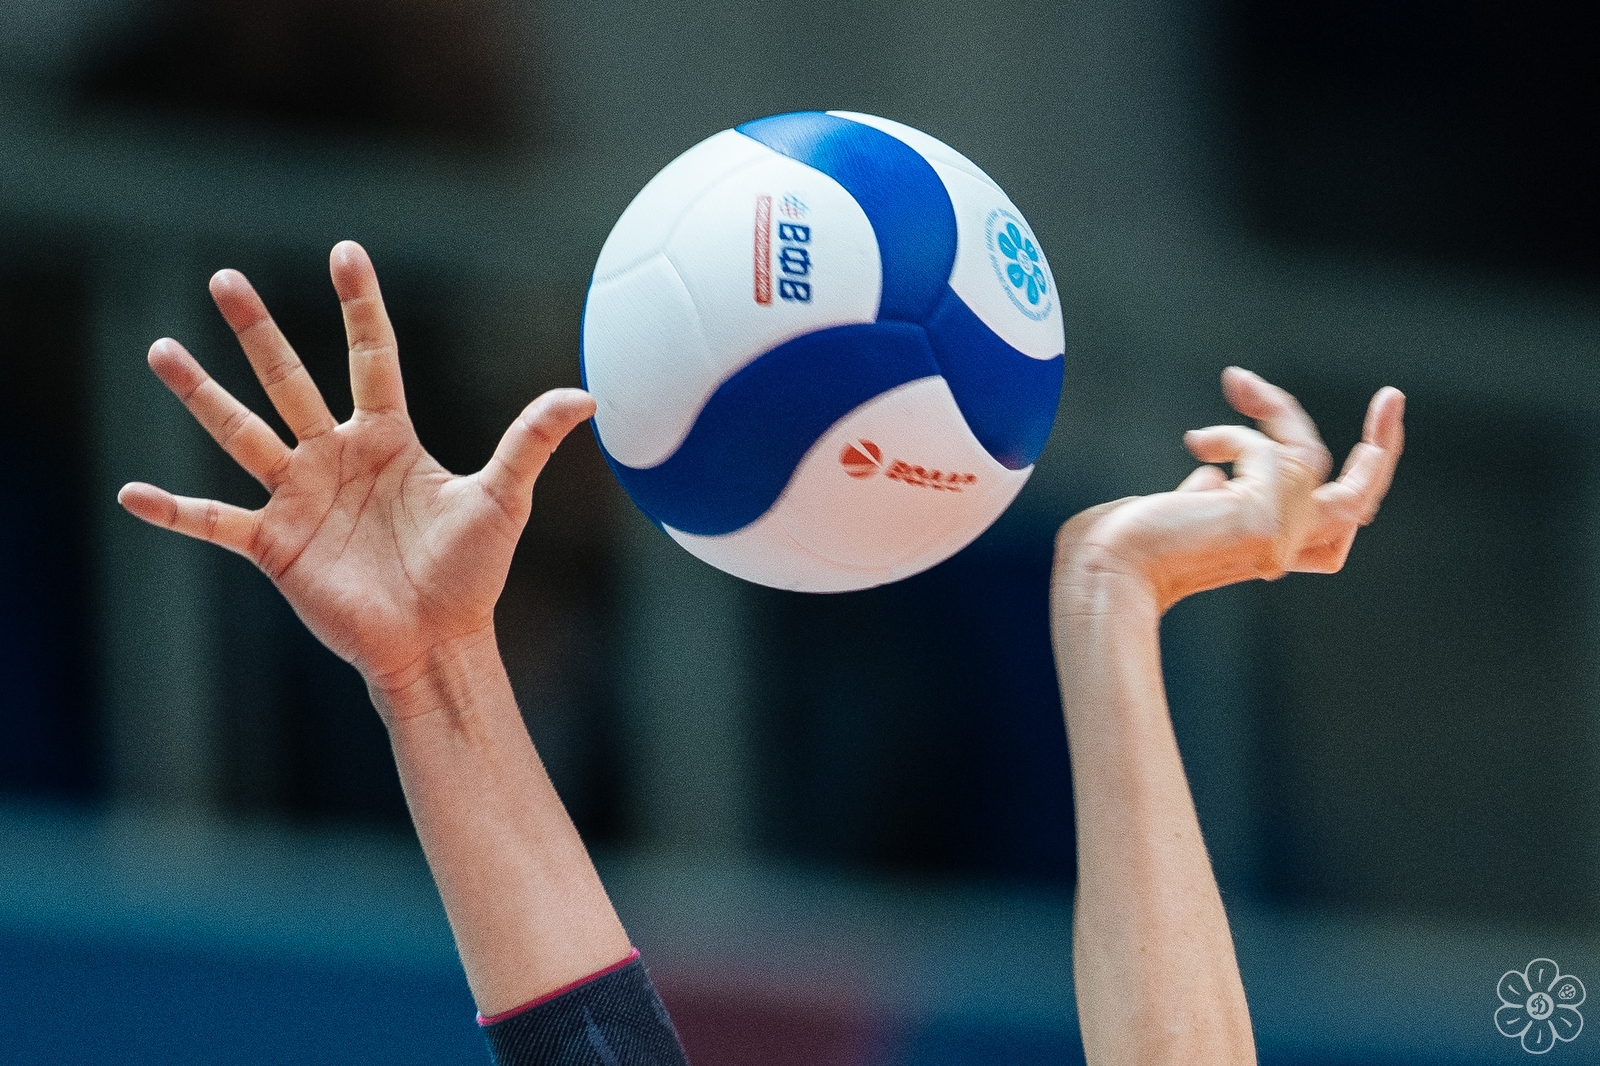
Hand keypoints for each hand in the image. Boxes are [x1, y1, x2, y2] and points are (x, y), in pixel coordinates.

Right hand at [118, 240, 594, 706]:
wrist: (439, 643)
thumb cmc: (471, 574)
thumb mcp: (504, 500)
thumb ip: (531, 443)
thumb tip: (587, 396)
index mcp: (388, 438)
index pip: (370, 355)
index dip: (359, 305)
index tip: (345, 249)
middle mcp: (336, 457)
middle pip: (290, 379)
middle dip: (258, 331)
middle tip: (225, 279)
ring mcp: (300, 498)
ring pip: (241, 434)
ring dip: (201, 395)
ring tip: (160, 350)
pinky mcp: (276, 545)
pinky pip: (216, 522)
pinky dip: (176, 511)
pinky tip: (132, 494)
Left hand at [1054, 367, 1404, 614]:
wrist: (1102, 569)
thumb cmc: (1122, 545)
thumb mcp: (1181, 510)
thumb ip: (1213, 492)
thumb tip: (1216, 475)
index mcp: (1266, 551)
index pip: (1336, 521)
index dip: (1362, 479)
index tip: (1373, 439)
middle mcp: (1283, 551)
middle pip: (1358, 498)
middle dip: (1382, 445)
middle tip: (1393, 397)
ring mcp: (1278, 540)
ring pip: (1310, 459)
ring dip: (1274, 411)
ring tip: (1236, 384)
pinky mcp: (1265, 525)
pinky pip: (1269, 453)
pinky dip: (1237, 434)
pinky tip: (1197, 443)